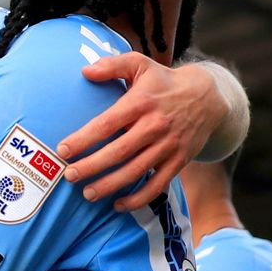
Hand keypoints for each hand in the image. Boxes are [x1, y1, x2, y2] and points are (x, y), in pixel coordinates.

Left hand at [57, 56, 223, 209]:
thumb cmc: (164, 82)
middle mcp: (155, 125)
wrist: (209, 96)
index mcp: (141, 102)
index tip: (63, 150)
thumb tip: (85, 70)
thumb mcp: (141, 65)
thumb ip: (113, 65)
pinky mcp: (180, 160)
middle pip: (119, 151)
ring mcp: (169, 145)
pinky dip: (139, 198)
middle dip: (91, 166)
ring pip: (136, 171)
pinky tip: (119, 205)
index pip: (107, 123)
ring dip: (110, 185)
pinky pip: (158, 184)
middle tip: (70, 176)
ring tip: (87, 193)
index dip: (83, 139)